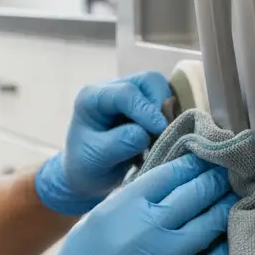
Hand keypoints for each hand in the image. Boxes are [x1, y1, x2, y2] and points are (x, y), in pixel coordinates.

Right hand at [3, 154, 235, 254]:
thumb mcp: (100, 217)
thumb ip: (132, 199)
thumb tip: (166, 182)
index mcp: (125, 204)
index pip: (172, 172)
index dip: (197, 163)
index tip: (211, 157)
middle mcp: (145, 226)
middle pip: (195, 193)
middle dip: (218, 181)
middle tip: (235, 173)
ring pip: (208, 224)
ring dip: (226, 209)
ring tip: (239, 200)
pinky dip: (224, 249)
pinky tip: (232, 240)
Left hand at [35, 72, 172, 214]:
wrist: (87, 174)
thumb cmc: (86, 165)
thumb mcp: (97, 158)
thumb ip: (121, 143)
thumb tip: (146, 133)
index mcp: (93, 97)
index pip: (126, 93)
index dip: (146, 110)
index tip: (159, 130)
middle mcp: (112, 89)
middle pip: (148, 81)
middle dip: (160, 105)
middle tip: (160, 132)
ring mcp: (130, 95)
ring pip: (160, 90)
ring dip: (166, 112)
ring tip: (158, 137)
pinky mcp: (143, 105)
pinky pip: (164, 103)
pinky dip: (168, 118)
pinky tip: (159, 137)